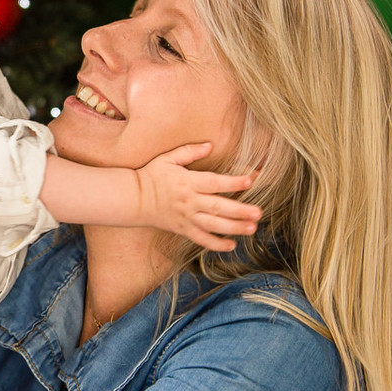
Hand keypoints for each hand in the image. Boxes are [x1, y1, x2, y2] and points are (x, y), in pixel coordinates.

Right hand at [135, 143, 261, 252]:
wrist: (133, 199)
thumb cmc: (151, 175)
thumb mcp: (167, 158)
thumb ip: (189, 151)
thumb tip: (210, 145)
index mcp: (187, 182)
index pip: (214, 182)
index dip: (233, 182)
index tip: (250, 180)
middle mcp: (189, 201)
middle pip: (217, 207)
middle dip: (239, 210)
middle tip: (258, 212)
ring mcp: (186, 217)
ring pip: (213, 225)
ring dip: (233, 228)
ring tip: (252, 228)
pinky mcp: (182, 229)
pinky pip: (201, 239)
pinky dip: (216, 244)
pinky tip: (232, 245)